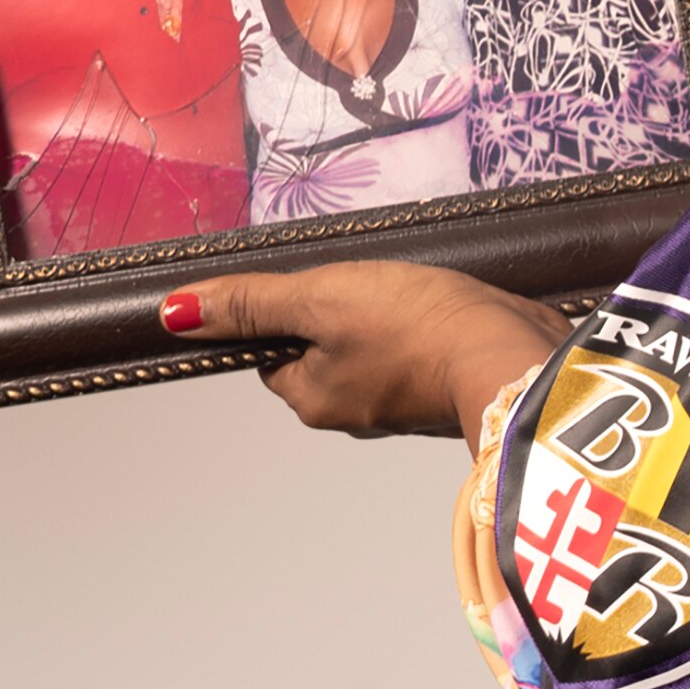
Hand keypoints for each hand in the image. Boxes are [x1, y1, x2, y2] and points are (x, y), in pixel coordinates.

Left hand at [164, 261, 572, 441]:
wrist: (515, 354)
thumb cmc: (420, 329)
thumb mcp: (323, 298)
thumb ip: (253, 303)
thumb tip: (173, 312)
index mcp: (313, 399)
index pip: (272, 351)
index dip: (287, 311)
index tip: (319, 283)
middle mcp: (353, 410)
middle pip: (323, 348)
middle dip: (344, 309)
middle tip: (372, 279)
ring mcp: (404, 402)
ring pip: (375, 347)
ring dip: (391, 313)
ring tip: (414, 288)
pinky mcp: (448, 384)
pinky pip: (421, 349)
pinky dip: (429, 324)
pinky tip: (447, 302)